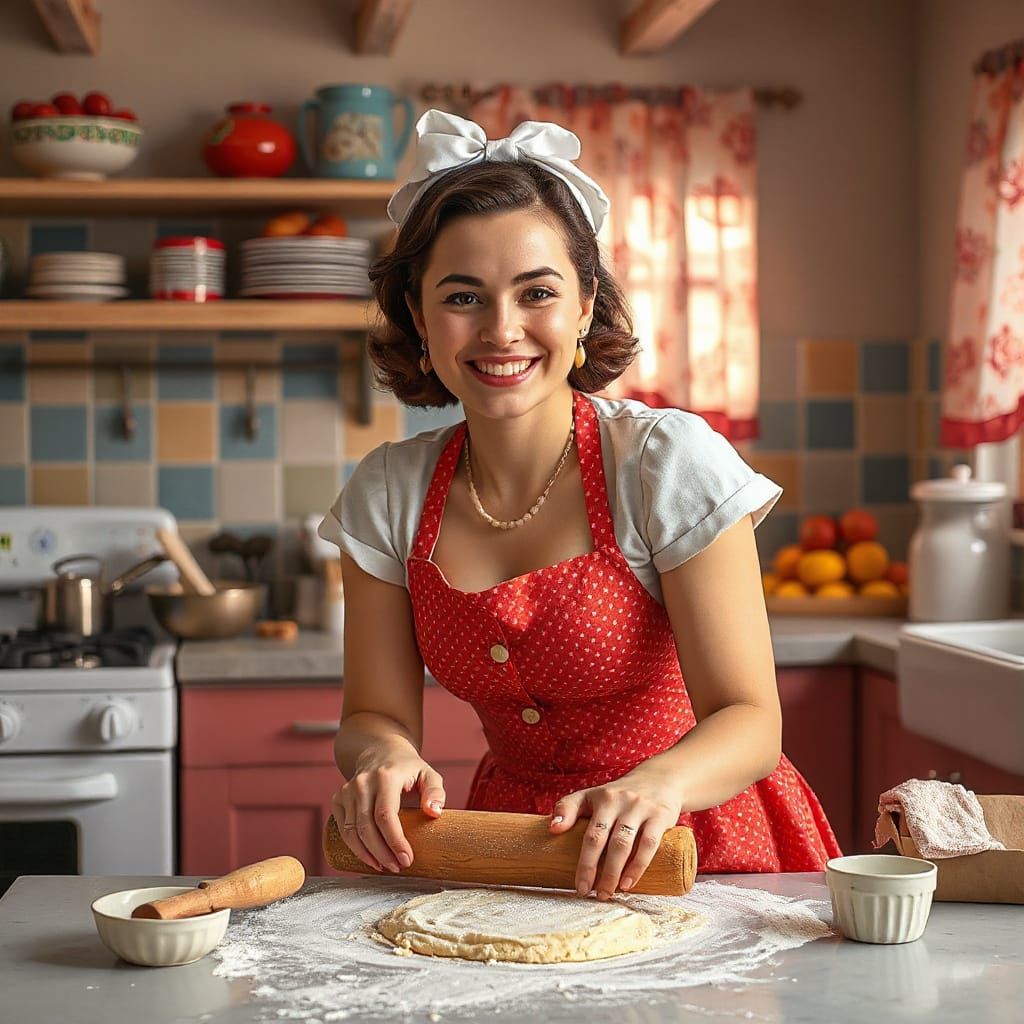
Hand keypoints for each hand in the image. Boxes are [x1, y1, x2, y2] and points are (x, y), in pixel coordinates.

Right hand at [331, 752, 444, 873]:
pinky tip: (369, 858)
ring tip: (385, 866)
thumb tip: (434, 813)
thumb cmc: (407, 768)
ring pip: (352, 832)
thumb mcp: (428, 774)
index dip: (395, 841)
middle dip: (382, 853)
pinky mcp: (338, 799)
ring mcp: (347, 791)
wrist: (380, 751)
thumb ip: (435, 792)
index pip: (385, 815)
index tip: (407, 859)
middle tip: (398, 867)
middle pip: (367, 828)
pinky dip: (354, 848)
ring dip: (368, 855)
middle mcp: (362, 783)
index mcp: (385, 777)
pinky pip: (343, 830)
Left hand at [549, 765, 682, 899]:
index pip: (586, 830)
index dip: (582, 860)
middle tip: (587, 893)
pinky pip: (648, 843)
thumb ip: (569, 808)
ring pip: (622, 843)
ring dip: (613, 872)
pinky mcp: (659, 815)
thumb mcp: (593, 795)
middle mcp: (617, 800)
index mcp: (599, 797)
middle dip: (591, 868)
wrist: (660, 779)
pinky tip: (628, 883)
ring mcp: (638, 807)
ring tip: (606, 893)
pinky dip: (638, 866)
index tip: (578, 885)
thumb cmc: (619, 795)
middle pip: (600, 838)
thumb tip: (552, 829)